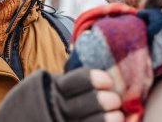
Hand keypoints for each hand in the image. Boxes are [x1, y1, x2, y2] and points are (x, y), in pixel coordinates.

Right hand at [0, 68, 124, 121]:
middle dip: (108, 99)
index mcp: (54, 88)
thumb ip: (66, 72)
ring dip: (111, 117)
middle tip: (115, 99)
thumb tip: (77, 47)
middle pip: (91, 101)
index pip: (78, 80)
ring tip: (118, 114)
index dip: (95, 79)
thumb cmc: (43, 100)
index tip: (107, 80)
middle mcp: (58, 107)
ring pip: (94, 121)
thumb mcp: (49, 83)